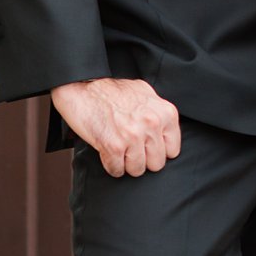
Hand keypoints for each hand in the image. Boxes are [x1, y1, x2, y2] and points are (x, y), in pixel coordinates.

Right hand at [51, 77, 181, 177]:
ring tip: (118, 151)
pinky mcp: (113, 146)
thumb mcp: (145, 94)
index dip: (157, 150)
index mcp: (165, 113)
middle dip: (143, 159)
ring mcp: (133, 136)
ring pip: (137, 170)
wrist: (83, 85)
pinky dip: (111, 166)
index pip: (172, 150)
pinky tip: (107, 152)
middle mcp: (152, 124)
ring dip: (126, 164)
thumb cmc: (111, 90)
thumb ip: (158, 113)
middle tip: (131, 150)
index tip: (146, 146)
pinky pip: (117, 170)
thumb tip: (165, 132)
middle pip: (156, 164)